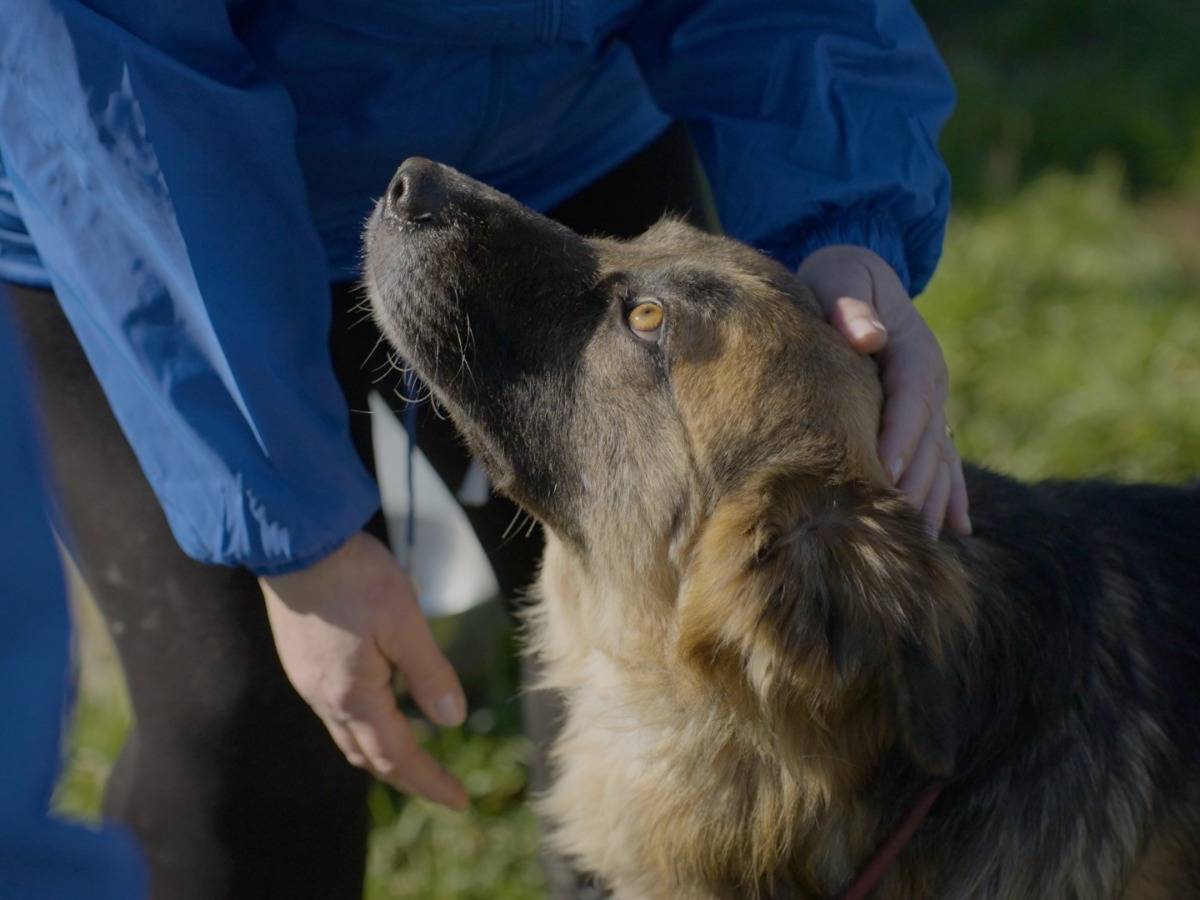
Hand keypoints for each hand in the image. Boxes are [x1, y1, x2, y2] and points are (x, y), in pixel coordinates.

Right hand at [261, 531, 468, 809]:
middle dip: (408, 777)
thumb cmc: (353, 576)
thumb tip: (453, 721)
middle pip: (369, 757)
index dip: (430, 783)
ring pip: (349, 736)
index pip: (397, 758)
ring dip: (383, 754)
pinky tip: (380, 709)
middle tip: (443, 789)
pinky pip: (336, 712)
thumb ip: (429, 673)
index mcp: (353, 696)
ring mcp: (309, 681)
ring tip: (415, 758)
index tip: (460, 802)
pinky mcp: (302, 661)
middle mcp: (325, 698)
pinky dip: (365, 726)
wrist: (292, 541)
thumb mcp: (404, 621)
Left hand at [798, 244, 970, 535]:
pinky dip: (950, 495)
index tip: (884, 469)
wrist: (857, 275)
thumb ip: (848, 304)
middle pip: (928, 437)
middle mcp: (929, 378)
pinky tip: (955, 532)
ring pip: (939, 457)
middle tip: (901, 528)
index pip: (909, 395)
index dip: (899, 433)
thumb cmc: (836, 277)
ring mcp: (931, 401)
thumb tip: (867, 337)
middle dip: (916, 483)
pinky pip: (944, 460)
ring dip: (935, 500)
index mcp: (911, 346)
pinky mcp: (924, 417)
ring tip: (926, 546)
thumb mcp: (838, 275)